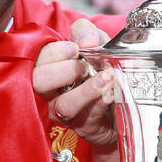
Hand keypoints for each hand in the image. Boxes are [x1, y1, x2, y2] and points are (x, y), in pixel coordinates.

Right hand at [32, 18, 117, 149]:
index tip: (75, 49)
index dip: (55, 52)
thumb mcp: (97, 44)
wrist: (122, 103)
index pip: (38, 58)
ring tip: (106, 78)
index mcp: (50, 67)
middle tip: (83, 65)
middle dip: (62, 71)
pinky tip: (111, 93)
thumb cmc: (101, 70)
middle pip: (39, 82)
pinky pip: (87, 117)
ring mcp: (65, 112)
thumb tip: (87, 41)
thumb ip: (89, 34)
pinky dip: (100, 102)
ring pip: (63, 105)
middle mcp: (51, 91)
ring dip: (86, 90)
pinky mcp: (84, 126)